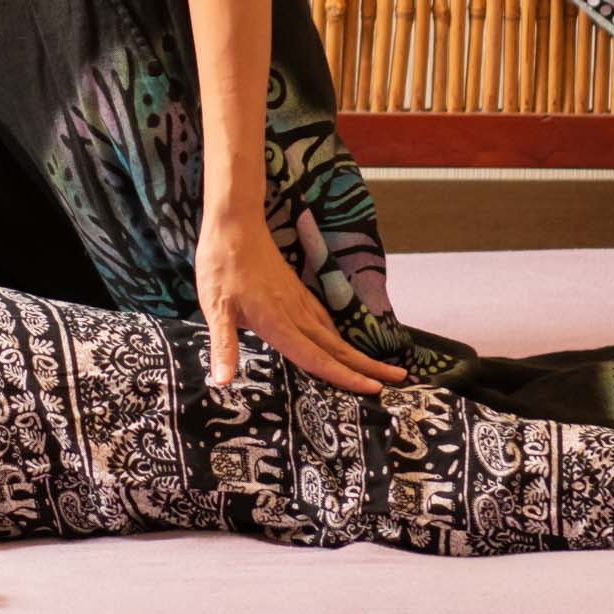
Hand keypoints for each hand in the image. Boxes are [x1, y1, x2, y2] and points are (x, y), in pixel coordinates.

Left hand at [195, 208, 403, 395]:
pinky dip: (339, 338)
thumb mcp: (214, 307)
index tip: (373, 389)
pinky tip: (340, 344)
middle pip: (337, 348)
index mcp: (277, 322)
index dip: (344, 376)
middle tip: (399, 378)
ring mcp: (300, 302)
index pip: (316, 358)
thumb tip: (219, 381)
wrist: (235, 225)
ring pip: (334, 335)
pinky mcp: (298, 292)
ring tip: (381, 368)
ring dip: (358, 353)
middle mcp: (296, 314)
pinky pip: (325, 321)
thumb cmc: (221, 265)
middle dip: (368, 366)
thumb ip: (223, 345)